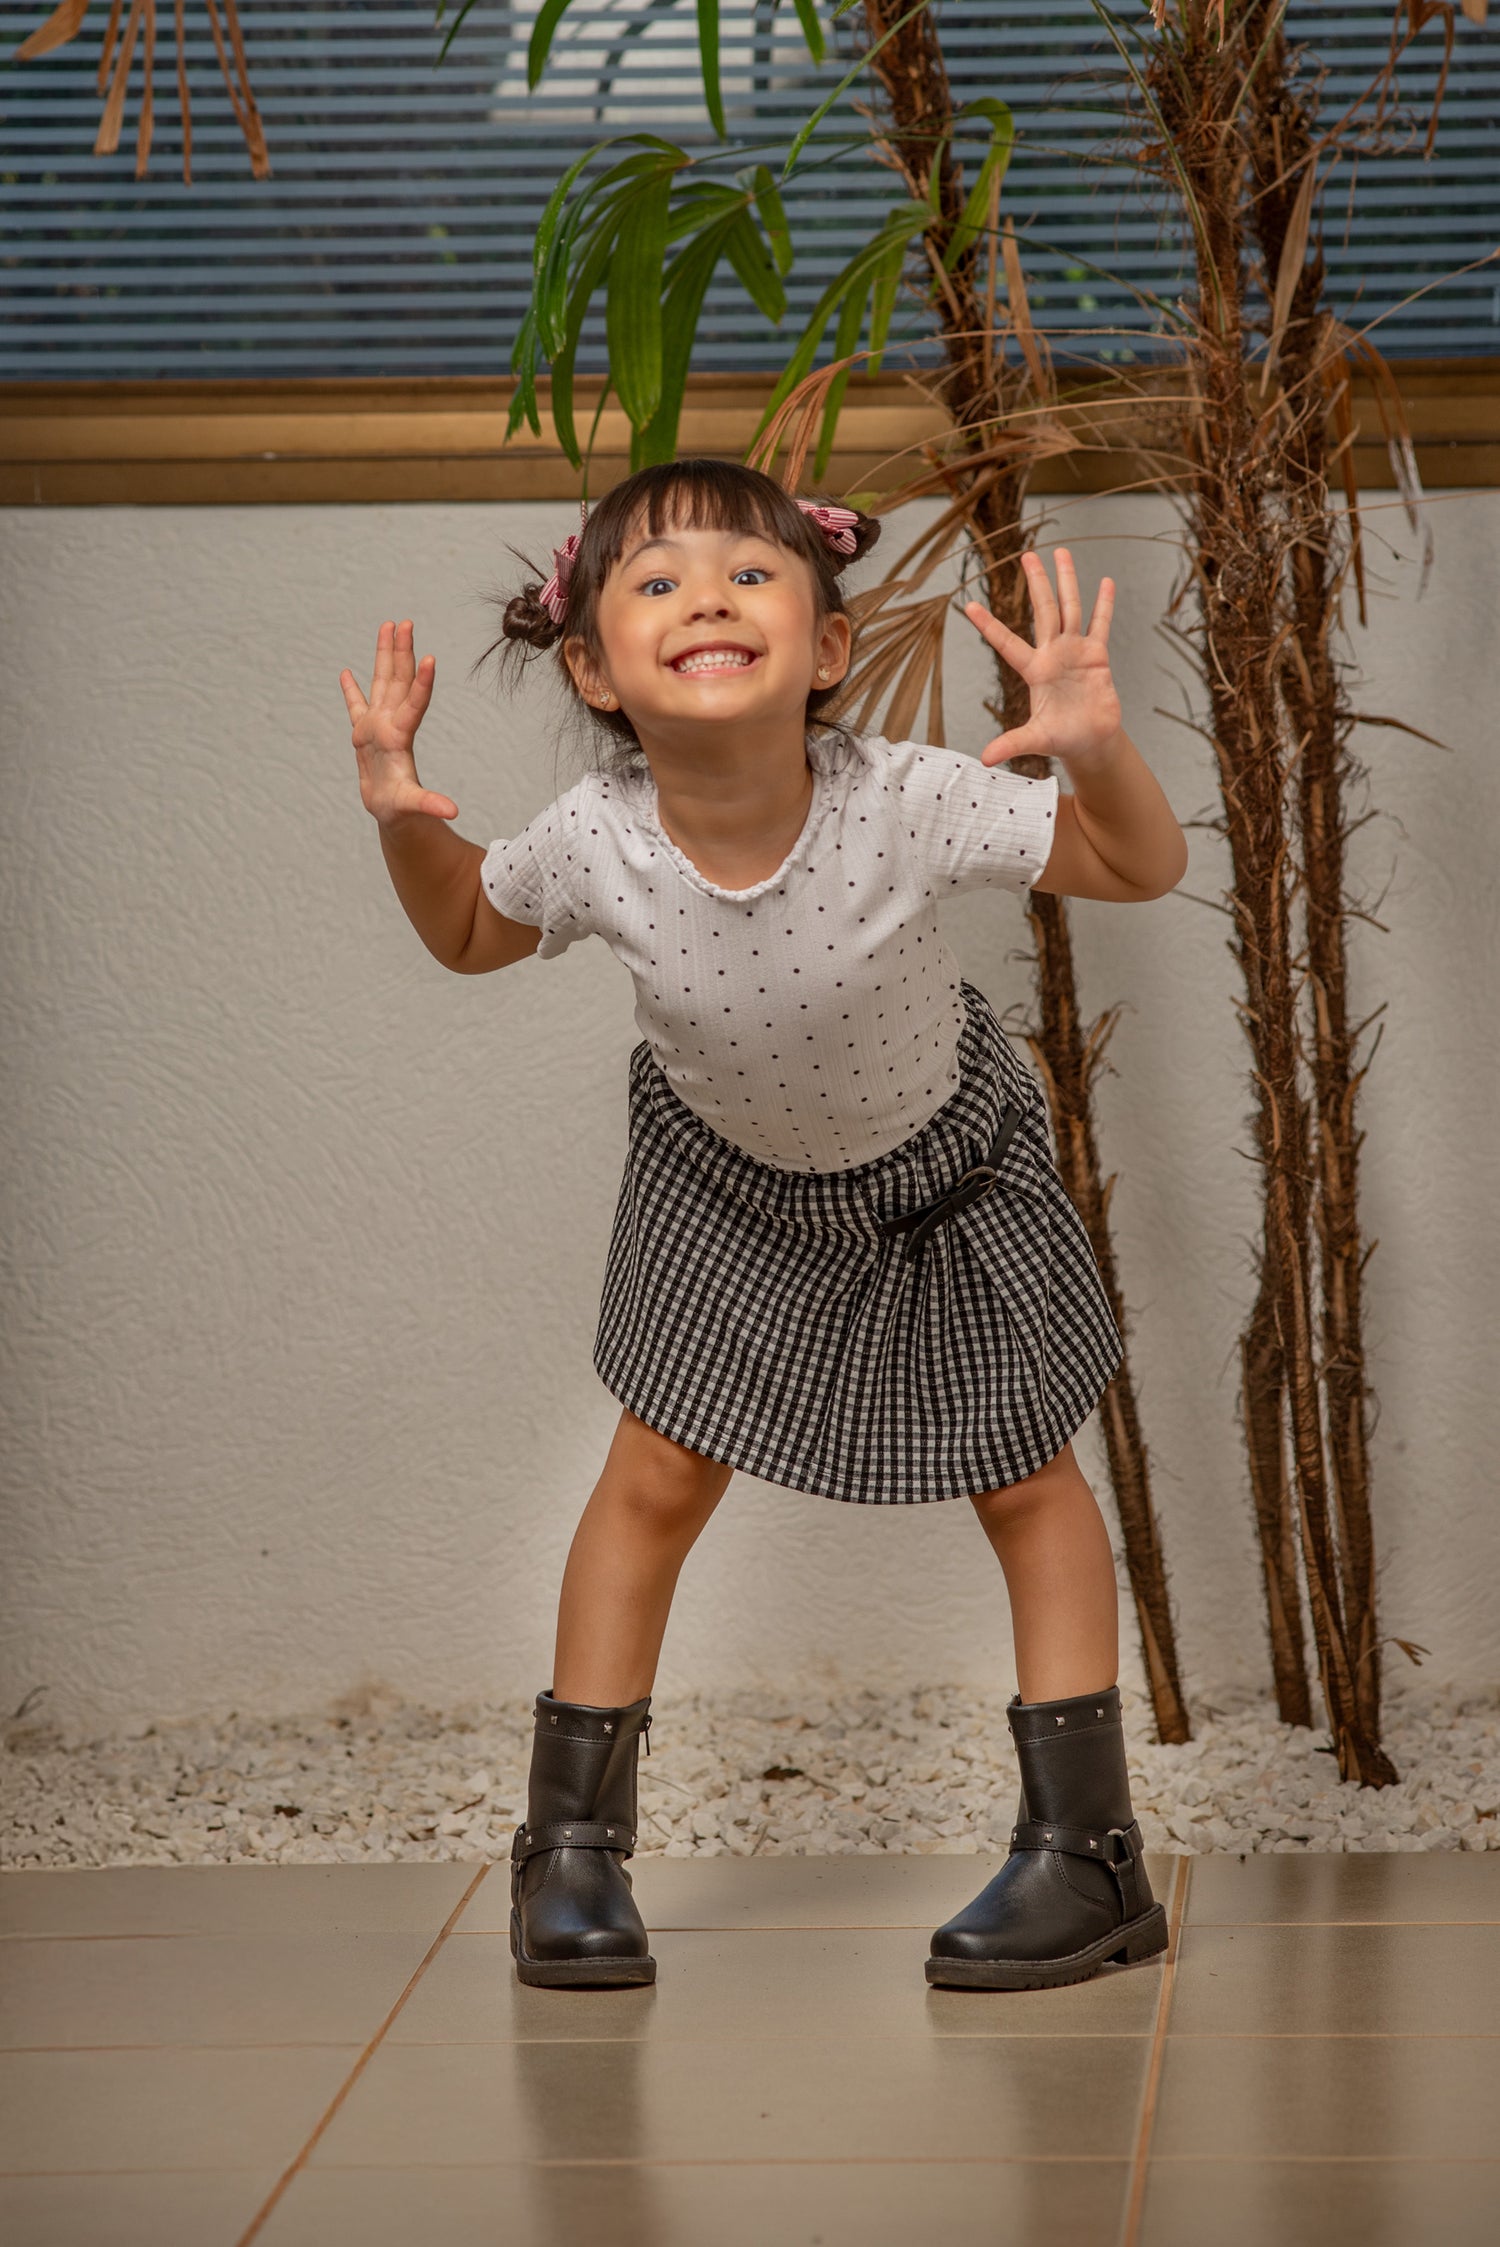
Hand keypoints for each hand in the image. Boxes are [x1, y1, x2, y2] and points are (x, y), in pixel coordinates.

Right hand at [340, 619, 456, 824]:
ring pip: (380, 682)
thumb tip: (452, 812)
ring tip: (387, 626)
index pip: (414, 704)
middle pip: (398, 681)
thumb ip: (430, 805)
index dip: (422, 683)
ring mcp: (377, 726)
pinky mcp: (363, 735)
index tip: (430, 658)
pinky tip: (346, 672)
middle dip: (402, 651)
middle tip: (405, 622)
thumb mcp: (414, 807)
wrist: (393, 814)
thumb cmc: (402, 811)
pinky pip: (355, 706)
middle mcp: (392, 724)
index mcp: (401, 737)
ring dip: (383, 655)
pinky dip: (351, 691)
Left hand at [962, 549, 1121, 770]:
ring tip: (1062, 552)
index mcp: (1033, 671)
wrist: (1090, 741)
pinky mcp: (1097, 656)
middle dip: (1036, 584)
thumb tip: (985, 759)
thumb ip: (1012, 743)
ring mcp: (1074, 651)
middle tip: (1027, 555)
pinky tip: (1105, 581)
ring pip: (1070, 609)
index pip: (1006, 643)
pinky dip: (1104, 604)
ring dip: (1066, 581)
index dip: (989, 625)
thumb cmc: (1061, 739)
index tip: (968, 606)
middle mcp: (1052, 654)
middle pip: (1043, 611)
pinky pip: (1100, 624)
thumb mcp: (1035, 740)